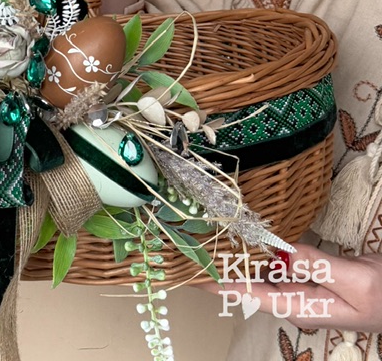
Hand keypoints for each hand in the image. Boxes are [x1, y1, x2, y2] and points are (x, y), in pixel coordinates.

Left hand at [203, 243, 381, 331]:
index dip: (219, 285)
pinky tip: (252, 239)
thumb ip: (315, 265)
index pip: (250, 295)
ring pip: (264, 272)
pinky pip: (281, 263)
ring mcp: (306, 287)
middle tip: (194, 251)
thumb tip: (279, 251)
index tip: (193, 276)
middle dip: (222, 269)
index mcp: (302, 307)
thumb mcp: (353, 280)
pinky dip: (264, 251)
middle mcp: (298, 298)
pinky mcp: (314, 275)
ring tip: (213, 241)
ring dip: (240, 258)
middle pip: (250, 284)